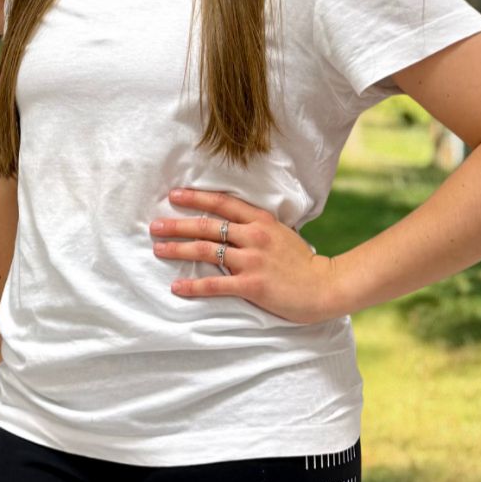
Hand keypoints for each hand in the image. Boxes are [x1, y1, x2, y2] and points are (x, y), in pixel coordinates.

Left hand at [149, 187, 342, 322]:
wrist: (326, 286)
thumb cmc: (302, 262)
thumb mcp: (281, 233)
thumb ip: (256, 227)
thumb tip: (230, 224)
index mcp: (261, 220)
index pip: (222, 203)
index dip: (196, 198)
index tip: (174, 195)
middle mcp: (254, 235)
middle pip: (207, 226)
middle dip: (177, 225)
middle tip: (154, 225)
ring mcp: (252, 260)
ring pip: (206, 251)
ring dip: (178, 249)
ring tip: (158, 249)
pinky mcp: (252, 285)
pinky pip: (215, 284)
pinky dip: (193, 285)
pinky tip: (177, 286)